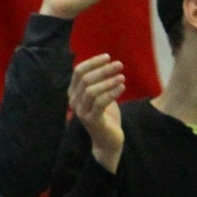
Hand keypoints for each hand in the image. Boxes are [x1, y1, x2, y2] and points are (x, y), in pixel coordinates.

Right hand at [68, 54, 125, 171]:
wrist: (108, 140)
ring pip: (91, 91)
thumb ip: (99, 82)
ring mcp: (81, 112)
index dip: (93, 62)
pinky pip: (100, 103)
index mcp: (74, 93)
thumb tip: (106, 62)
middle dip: (103, 70)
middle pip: (85, 79)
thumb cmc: (105, 115)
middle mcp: (74, 102)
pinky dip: (111, 93)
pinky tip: (122, 87)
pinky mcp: (91, 120)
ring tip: (122, 77)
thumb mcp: (101, 94)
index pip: (78, 72)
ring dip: (108, 81)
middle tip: (119, 65)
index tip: (108, 57)